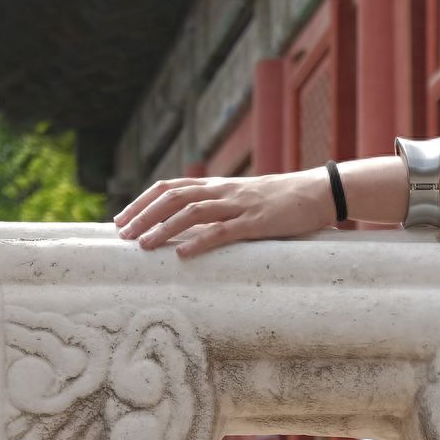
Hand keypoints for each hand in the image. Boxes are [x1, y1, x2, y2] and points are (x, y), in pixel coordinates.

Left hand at [114, 167, 334, 256]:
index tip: (120, 220)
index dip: (142, 202)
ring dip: (165, 228)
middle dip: (144, 215)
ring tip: (144, 246)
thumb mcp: (243, 198)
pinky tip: (183, 254)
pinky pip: (225, 231)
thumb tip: (187, 226)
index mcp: (217, 186)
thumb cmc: (280, 200)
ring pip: (193, 212)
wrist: (318, 191)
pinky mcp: (258, 222)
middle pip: (174, 196)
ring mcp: (240, 205)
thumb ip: (218, 206)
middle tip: (122, 235)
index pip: (170, 187)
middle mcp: (223, 191)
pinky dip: (201, 241)